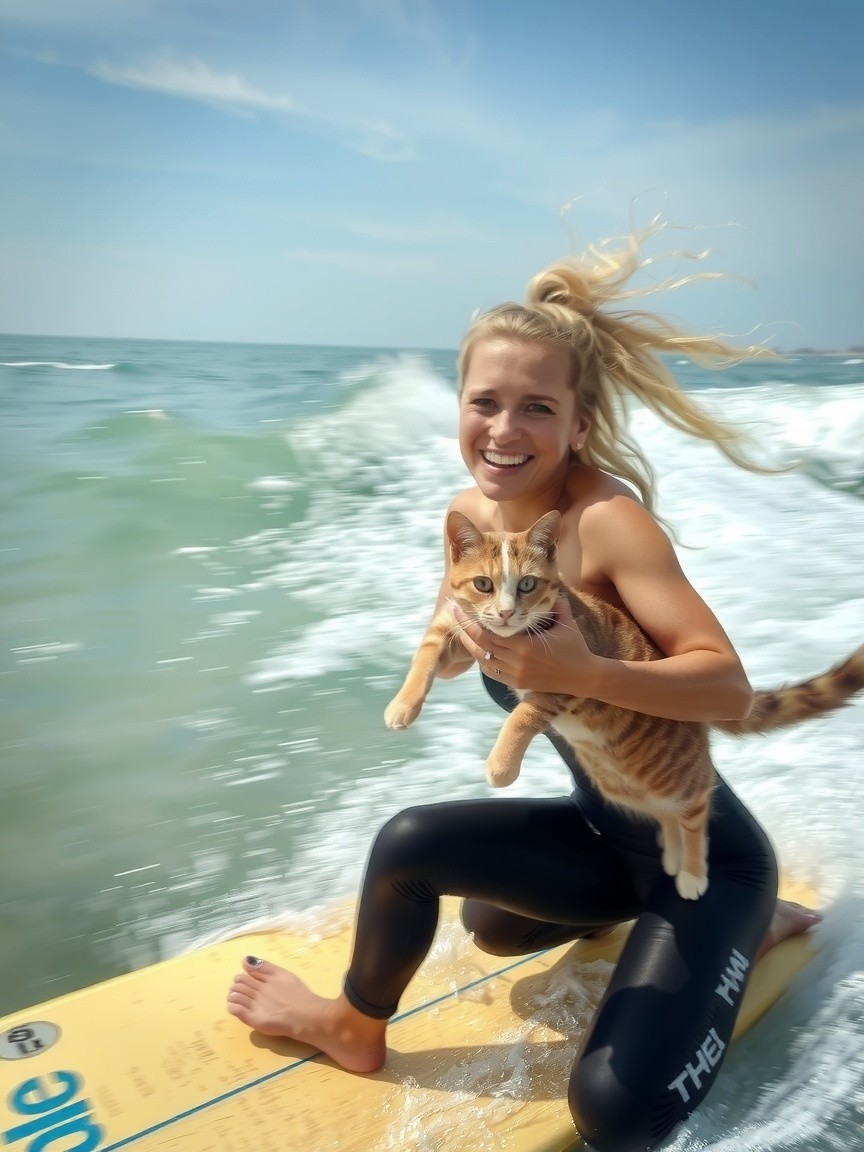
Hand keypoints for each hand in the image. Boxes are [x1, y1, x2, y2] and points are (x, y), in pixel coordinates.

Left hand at [452, 596, 599, 694]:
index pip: (488, 634)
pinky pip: (491, 672)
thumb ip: (555, 602)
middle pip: (480, 646)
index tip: (460, 607)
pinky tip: (478, 648)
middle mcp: (516, 663)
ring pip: (483, 660)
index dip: (470, 622)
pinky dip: (482, 660)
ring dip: (471, 645)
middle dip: (465, 629)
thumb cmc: (576, 647)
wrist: (584, 678)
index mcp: (524, 647)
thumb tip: (550, 580)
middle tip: (454, 613)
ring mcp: (515, 675)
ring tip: (462, 630)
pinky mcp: (517, 684)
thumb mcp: (566, 622)